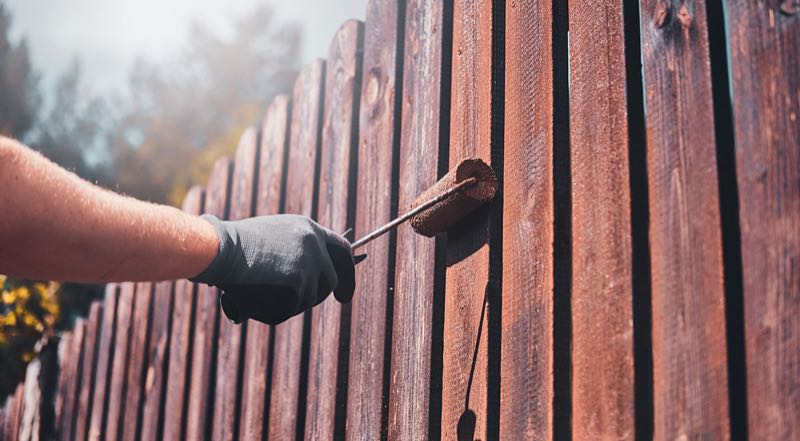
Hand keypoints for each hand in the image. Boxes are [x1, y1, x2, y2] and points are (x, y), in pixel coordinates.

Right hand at [191, 214, 354, 324]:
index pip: (341, 250)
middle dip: (325, 296)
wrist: (219, 248)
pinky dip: (273, 311)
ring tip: (261, 295)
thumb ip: (292, 255)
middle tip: (319, 310)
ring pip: (309, 299)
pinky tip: (254, 299)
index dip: (347, 271)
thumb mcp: (270, 241)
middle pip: (331, 280)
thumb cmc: (232, 247)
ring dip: (289, 304)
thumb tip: (303, 285)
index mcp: (308, 229)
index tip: (344, 291)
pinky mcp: (300, 281)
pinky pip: (291, 308)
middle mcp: (314, 243)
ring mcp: (310, 262)